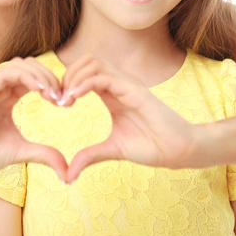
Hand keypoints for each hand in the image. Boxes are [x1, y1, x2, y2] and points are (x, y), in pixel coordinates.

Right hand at [0, 57, 68, 186]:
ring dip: (41, 74)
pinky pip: (6, 73)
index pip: (34, 78)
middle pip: (30, 66)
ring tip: (53, 93)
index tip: (66, 102)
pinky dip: (26, 77)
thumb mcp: (22, 152)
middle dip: (50, 76)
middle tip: (62, 97)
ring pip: (20, 64)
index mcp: (8, 97)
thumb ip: (45, 155)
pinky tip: (40, 90)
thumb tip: (68, 171)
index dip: (52, 84)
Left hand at [62, 53, 199, 182]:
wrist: (178, 150)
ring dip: (74, 77)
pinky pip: (104, 77)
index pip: (84, 71)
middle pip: (86, 59)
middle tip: (59, 100)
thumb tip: (68, 175)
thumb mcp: (112, 150)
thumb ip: (89, 156)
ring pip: (93, 62)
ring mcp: (127, 84)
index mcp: (112, 93)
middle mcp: (119, 83)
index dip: (67, 82)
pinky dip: (85, 84)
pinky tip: (74, 99)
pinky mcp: (135, 90)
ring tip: (65, 100)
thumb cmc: (151, 146)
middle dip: (67, 75)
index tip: (58, 104)